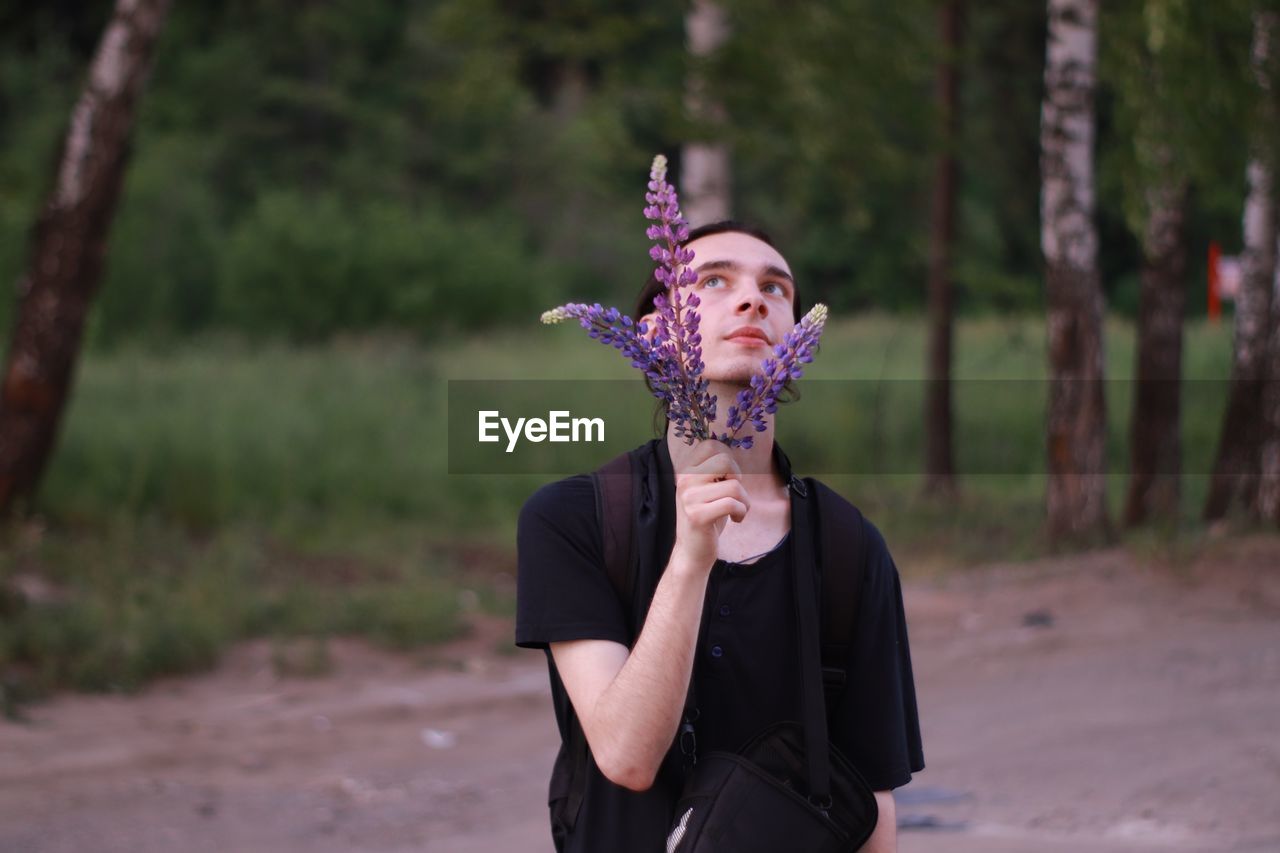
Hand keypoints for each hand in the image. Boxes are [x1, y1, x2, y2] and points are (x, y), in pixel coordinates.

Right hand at [671, 441, 749, 572]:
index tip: (728, 479)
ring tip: (738, 511)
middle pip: (725, 460)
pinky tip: (736, 519)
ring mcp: (689, 498)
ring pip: (734, 486)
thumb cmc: (706, 519)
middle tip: (734, 495)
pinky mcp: (698, 516)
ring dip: (744, 501)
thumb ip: (716, 472)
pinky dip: (741, 512)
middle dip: (738, 478)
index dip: (729, 460)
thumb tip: (733, 455)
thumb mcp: (707, 490)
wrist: (691, 553)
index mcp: (686, 471)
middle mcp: (684, 480)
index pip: (711, 445)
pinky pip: (732, 504)